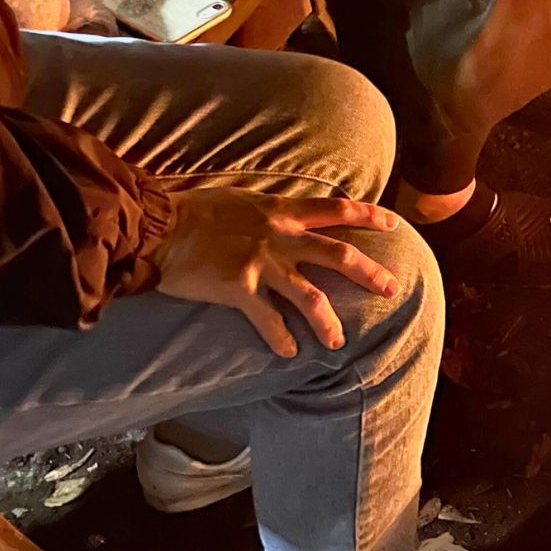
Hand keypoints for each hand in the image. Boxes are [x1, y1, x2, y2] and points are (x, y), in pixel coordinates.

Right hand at [154, 189, 401, 356]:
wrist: (156, 226)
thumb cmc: (193, 210)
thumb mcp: (242, 199)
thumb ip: (270, 210)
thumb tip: (288, 215)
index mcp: (281, 211)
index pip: (336, 209)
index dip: (368, 215)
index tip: (394, 224)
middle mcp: (279, 236)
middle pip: (338, 255)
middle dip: (369, 272)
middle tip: (390, 288)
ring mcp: (261, 263)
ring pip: (310, 296)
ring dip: (328, 322)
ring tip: (338, 343)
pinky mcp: (239, 288)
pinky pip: (269, 320)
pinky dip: (281, 338)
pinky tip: (290, 352)